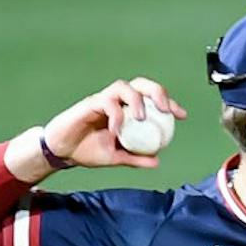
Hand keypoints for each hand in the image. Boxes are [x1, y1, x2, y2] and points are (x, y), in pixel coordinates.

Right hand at [42, 78, 187, 170]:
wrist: (63, 152)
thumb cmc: (88, 150)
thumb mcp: (116, 157)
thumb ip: (136, 158)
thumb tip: (157, 161)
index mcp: (126, 110)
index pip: (151, 99)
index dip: (168, 103)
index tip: (182, 115)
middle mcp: (117, 101)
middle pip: (141, 84)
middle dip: (157, 92)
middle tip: (167, 110)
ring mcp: (103, 100)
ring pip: (124, 86)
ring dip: (136, 100)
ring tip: (141, 118)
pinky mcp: (90, 103)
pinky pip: (106, 102)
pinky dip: (115, 114)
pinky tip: (116, 130)